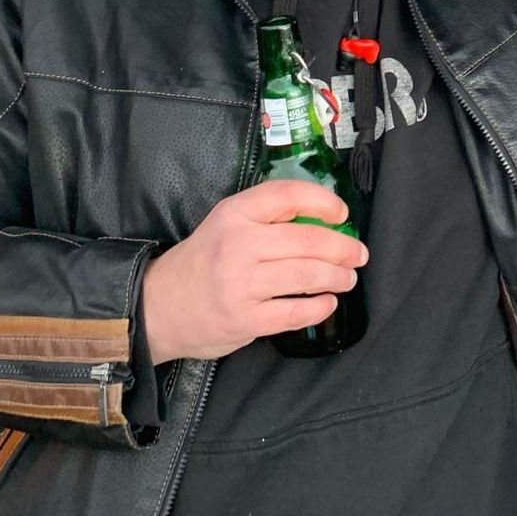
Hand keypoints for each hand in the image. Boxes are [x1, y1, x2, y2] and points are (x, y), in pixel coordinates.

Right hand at [138, 180, 367, 363]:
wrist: (158, 306)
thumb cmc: (204, 261)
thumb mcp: (226, 224)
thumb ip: (266, 216)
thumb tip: (324, 218)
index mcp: (234, 214)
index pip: (287, 195)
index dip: (323, 201)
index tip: (342, 213)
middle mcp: (238, 245)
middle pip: (307, 240)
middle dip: (342, 248)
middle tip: (358, 254)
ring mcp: (241, 285)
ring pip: (307, 275)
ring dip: (337, 277)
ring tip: (347, 278)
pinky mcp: (245, 320)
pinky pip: (295, 313)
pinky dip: (320, 307)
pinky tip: (327, 303)